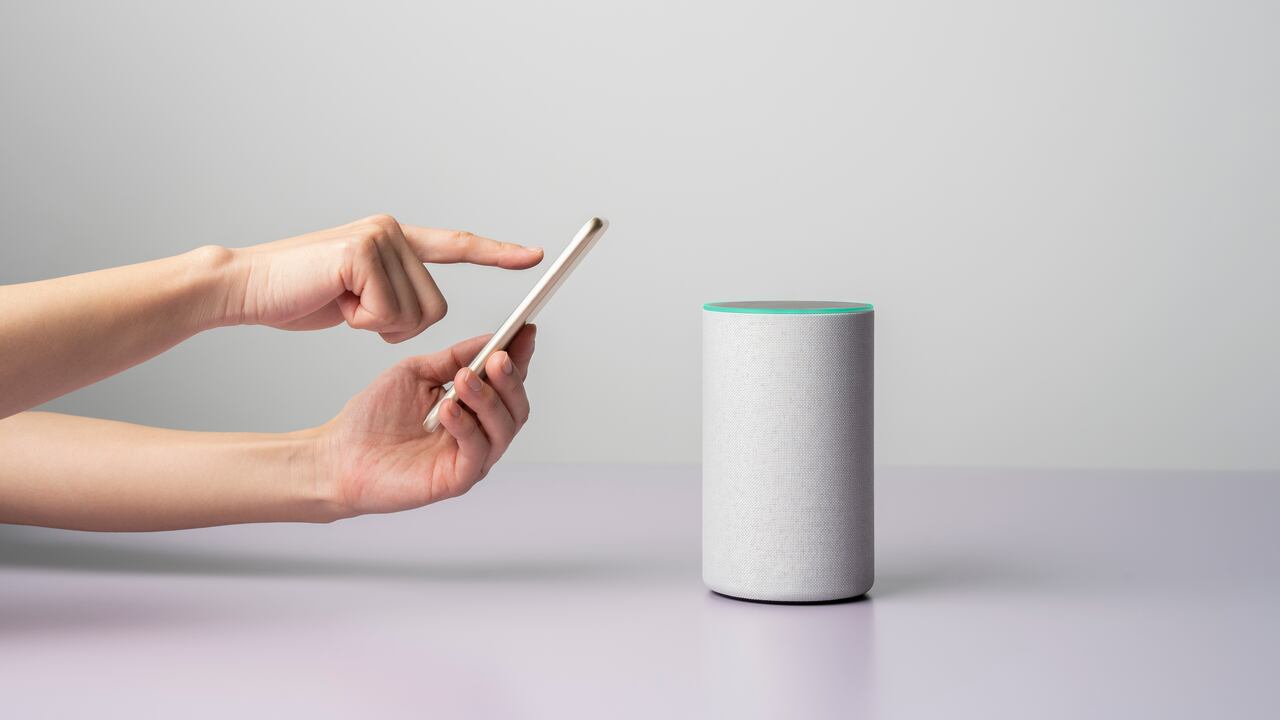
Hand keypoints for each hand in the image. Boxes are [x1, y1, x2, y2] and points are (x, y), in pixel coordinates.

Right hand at [225, 214, 542, 342]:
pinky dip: (362, 321)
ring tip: (341, 302)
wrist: (246, 285)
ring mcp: (380, 236)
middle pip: (436, 307)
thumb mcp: (358, 297)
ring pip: (416, 314)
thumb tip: (420, 314)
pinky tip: (334, 301)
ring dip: (378, 325)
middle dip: (398, 326)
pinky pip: (389, 313)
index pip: (457, 245)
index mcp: (396, 239)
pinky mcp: (364, 252)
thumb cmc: (299, 294)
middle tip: (355, 311)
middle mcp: (394, 231)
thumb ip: (393, 295)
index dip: (497, 253)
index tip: (535, 257)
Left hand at [318, 325, 536, 515]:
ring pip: (503, 429)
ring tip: (463, 380)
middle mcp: (479, 432)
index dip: (520, 357)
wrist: (340, 455)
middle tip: (496, 358)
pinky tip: (447, 409)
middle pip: (516, 407)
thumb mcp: (417, 372)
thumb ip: (454, 358)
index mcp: (472, 406)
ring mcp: (470, 458)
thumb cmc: (375, 417)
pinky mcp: (457, 479)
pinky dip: (467, 427)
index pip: (507, 382)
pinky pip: (477, 452)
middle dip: (510, 380)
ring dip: (488, 399)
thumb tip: (491, 339)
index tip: (525, 331)